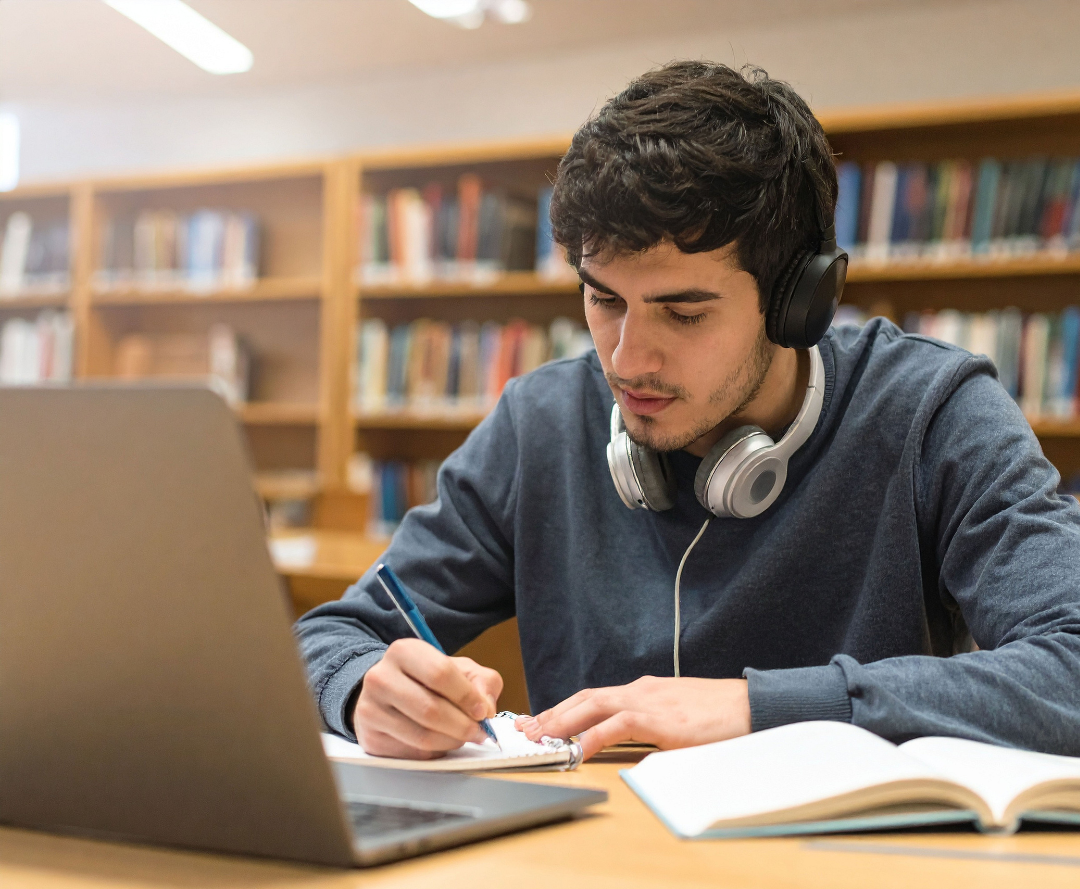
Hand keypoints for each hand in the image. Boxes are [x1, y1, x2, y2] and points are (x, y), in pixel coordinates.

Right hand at [353, 638, 502, 758]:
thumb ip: (483, 682)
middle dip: (463, 725)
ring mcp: (370, 708)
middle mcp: (380, 677)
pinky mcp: (370, 737)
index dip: (467, 696)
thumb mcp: (460, 669)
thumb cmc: (429, 680)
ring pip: (422, 736)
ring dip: (451, 742)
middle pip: (430, 710)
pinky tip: (440, 741)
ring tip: (462, 736)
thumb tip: (486, 708)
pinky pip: (411, 753)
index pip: (440, 673)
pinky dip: (435, 752)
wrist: (390, 693)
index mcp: (404, 651)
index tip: (483, 711)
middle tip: (478, 732)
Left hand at [516, 676, 750, 760]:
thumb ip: (652, 725)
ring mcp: (649, 701)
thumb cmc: (720, 715)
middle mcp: (640, 690)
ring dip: (562, 721)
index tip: (540, 722)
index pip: (593, 697)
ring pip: (594, 705)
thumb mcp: (678, 717)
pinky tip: (578, 749)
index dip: (564, 709)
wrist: (752, 706)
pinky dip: (594, 735)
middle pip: (585, 698)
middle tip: (525, 730)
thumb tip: (630, 742)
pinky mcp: (661, 719)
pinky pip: (619, 725)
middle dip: (552, 713)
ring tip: (539, 738)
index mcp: (643, 690)